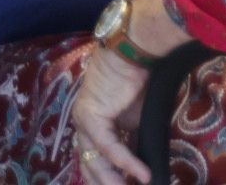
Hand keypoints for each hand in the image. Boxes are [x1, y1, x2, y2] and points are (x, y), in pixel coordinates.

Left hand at [72, 47, 152, 184]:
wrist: (133, 53)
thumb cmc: (137, 81)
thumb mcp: (136, 121)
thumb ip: (133, 144)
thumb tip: (140, 170)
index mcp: (92, 126)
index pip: (95, 160)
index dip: (109, 178)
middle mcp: (83, 125)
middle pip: (90, 165)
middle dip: (107, 183)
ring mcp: (84, 121)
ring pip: (95, 161)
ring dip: (114, 180)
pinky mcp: (92, 117)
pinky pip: (108, 147)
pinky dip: (127, 162)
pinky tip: (143, 175)